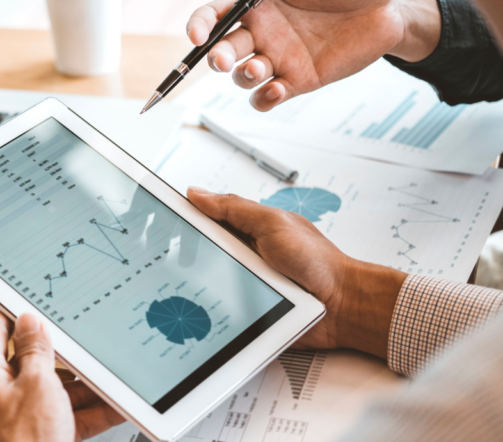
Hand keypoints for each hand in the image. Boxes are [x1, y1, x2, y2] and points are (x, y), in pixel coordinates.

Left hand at [0, 311, 124, 441]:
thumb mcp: (37, 385)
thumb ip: (36, 349)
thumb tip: (30, 320)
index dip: (16, 311)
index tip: (36, 300)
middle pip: (30, 360)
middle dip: (63, 353)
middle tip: (85, 340)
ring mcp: (16, 417)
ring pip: (52, 389)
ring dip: (82, 385)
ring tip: (110, 374)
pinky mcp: (36, 437)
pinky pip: (63, 415)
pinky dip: (87, 410)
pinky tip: (114, 406)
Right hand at [186, 0, 440, 110]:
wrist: (392, 4)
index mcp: (256, 2)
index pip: (213, 16)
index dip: (198, 26)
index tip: (198, 36)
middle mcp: (262, 32)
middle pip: (221, 50)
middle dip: (216, 58)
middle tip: (224, 59)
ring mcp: (279, 58)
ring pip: (242, 77)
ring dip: (243, 76)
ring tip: (262, 68)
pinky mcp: (299, 81)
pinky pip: (266, 98)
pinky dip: (263, 99)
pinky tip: (278, 88)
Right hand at [186, 187, 406, 357]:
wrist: (342, 306)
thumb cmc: (317, 261)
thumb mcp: (272, 224)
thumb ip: (234, 208)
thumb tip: (197, 193)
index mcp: (246, 228)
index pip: (206, 218)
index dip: (183, 218)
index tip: (160, 218)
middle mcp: (243, 254)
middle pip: (200, 251)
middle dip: (183, 254)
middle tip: (169, 257)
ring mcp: (244, 281)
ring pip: (206, 281)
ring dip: (197, 283)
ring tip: (181, 283)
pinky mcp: (247, 308)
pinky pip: (220, 307)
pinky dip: (211, 307)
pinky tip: (199, 308)